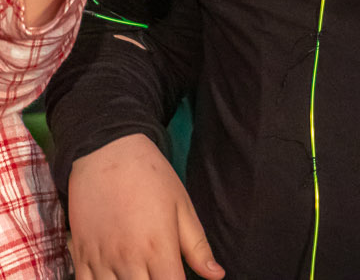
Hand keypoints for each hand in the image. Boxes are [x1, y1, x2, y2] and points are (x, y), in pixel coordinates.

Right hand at [69, 133, 223, 279]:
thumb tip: (217, 275)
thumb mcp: (182, 207)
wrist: (107, 155)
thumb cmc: (152, 178)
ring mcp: (101, 260)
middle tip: (160, 274)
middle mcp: (128, 260)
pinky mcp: (80, 257)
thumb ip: (197, 247)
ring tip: (140, 275)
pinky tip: (115, 278)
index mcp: (159, 248)